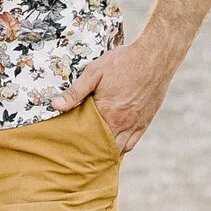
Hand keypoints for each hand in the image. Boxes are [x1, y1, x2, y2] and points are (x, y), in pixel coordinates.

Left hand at [53, 46, 169, 154]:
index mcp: (107, 112)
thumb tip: (56, 105)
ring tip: (94, 152)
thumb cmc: (124, 61)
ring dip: (106, 151)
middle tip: (79, 152)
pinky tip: (114, 147)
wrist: (155, 57)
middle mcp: (122, 122)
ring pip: (118, 148)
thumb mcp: (95, 72)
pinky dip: (122, 148)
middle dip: (91, 151)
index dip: (78, 143)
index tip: (69, 146)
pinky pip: (132, 143)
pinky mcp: (145, 121)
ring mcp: (135, 124)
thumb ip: (76, 91)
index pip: (88, 136)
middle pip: (103, 146)